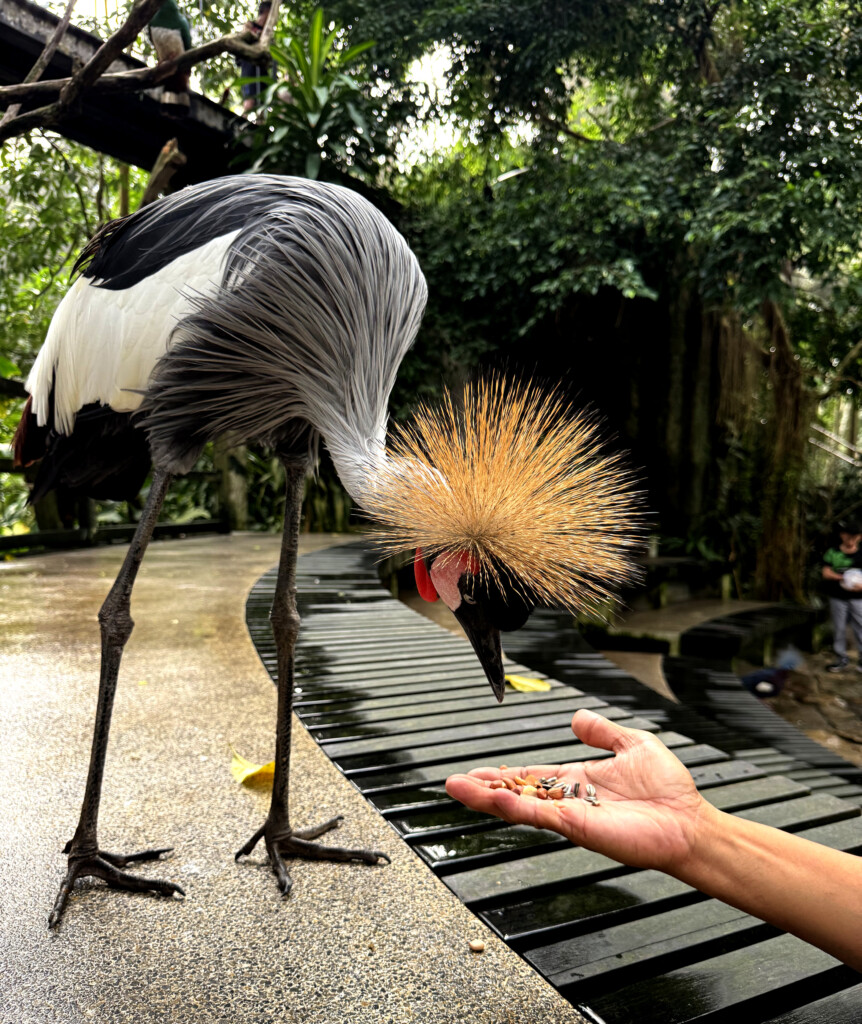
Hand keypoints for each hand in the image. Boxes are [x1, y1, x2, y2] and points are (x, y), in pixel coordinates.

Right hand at [446, 709, 712, 872]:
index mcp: (577, 781)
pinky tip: (492, 800)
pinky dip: (514, 807)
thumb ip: (603, 732)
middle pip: (517, 793)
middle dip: (485, 789)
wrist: (689, 820)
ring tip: (457, 789)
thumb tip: (577, 717)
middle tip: (454, 783)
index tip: (478, 773)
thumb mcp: (632, 745)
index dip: (504, 775)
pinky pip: (540, 815)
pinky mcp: (578, 827)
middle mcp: (569, 800)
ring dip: (487, 798)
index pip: (531, 777)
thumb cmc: (669, 789)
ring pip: (520, 805)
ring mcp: (570, 815)